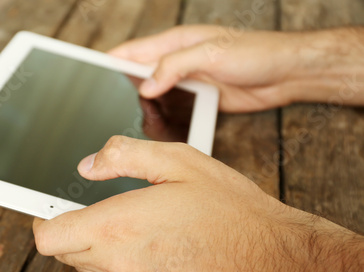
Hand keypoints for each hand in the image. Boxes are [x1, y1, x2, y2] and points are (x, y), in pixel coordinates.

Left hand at [33, 135, 363, 271]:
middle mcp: (120, 266)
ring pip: (88, 270)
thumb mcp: (180, 162)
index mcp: (119, 227)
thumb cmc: (231, 210)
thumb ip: (125, 155)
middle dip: (72, 230)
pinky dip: (118, 265)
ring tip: (131, 225)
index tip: (52, 208)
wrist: (274, 262)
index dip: (44, 220)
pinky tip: (150, 246)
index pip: (48, 237)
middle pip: (65, 253)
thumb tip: (89, 164)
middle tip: (99, 209)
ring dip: (94, 248)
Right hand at [109, 25, 363, 111]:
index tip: (92, 74)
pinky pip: (171, 107)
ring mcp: (187, 80)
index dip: (112, 61)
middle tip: (106, 106)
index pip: (135, 50)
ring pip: (154, 93)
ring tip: (127, 119)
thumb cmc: (254, 53)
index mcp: (177, 42)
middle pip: (140, 74)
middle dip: (122, 87)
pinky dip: (161, 114)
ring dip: (142, 104)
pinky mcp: (198, 97)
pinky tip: (155, 124)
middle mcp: (178, 60)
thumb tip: (146, 85)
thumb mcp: (211, 53)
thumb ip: (175, 66)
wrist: (285, 74)